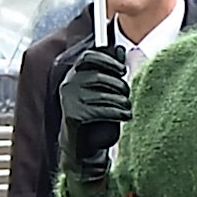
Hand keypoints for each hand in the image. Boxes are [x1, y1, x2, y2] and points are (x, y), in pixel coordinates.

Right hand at [59, 41, 135, 171]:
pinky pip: (101, 110)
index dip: (107, 60)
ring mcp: (69, 100)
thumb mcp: (104, 91)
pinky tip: (126, 116)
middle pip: (98, 77)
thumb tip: (121, 49)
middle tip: (128, 94)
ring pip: (102, 94)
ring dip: (121, 101)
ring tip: (128, 107)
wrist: (82, 147)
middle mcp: (69, 85)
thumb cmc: (95, 116)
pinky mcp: (74, 116)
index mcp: (75, 75)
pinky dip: (117, 113)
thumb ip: (111, 70)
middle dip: (118, 85)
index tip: (122, 69)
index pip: (88, 57)